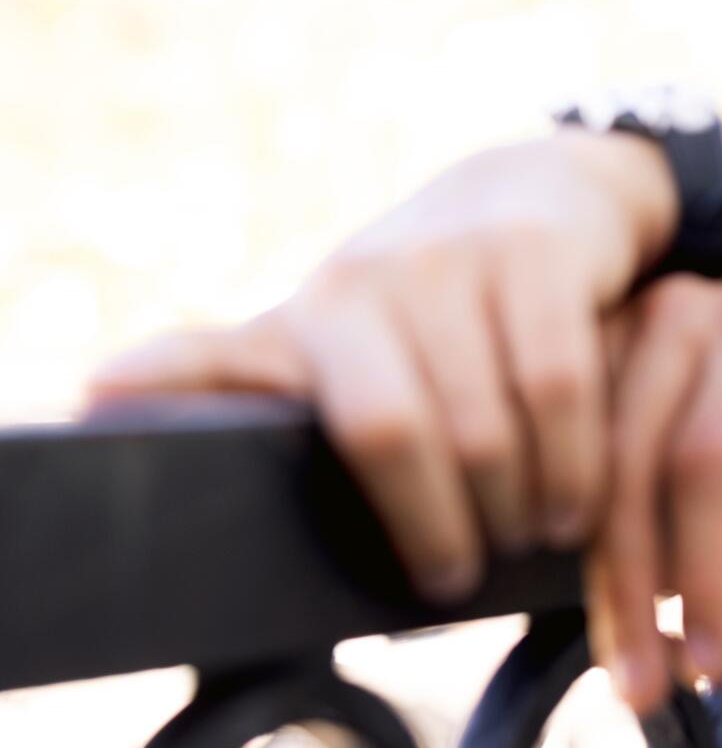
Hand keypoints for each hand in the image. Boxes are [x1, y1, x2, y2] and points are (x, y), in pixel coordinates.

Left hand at [85, 130, 676, 602]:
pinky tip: (581, 495)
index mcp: (316, 312)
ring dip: (528, 502)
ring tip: (537, 539)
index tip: (427, 572)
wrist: (535, 194)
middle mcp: (377, 275)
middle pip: (416, 438)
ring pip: (498, 420)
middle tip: (475, 574)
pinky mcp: (540, 251)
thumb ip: (232, 370)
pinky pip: (561, 381)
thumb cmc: (422, 298)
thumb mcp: (329, 331)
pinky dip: (577, 456)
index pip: (352, 429)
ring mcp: (462, 256)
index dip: (400, 512)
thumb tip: (93, 395)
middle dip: (457, 526)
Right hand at [585, 274, 721, 715]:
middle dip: (636, 591)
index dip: (704, 569)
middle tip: (652, 689)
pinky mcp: (593, 352)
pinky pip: (561, 449)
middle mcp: (684, 312)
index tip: (711, 662)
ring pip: (584, 464)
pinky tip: (608, 600)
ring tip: (629, 665)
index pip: (711, 459)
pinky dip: (576, 533)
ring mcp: (626, 325)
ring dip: (600, 576)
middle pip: (631, 464)